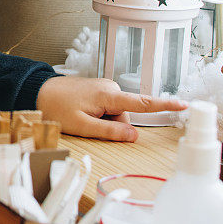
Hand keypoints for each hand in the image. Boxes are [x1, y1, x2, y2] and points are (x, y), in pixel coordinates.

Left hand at [35, 76, 187, 141]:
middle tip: (87, 123)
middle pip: (125, 116)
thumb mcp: (83, 126)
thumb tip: (134, 136)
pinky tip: (82, 111)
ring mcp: (104, 87)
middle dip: (112, 125)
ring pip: (116, 114)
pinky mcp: (99, 89)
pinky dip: (99, 114)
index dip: (165, 105)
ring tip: (81, 115)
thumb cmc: (56, 108)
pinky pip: (107, 108)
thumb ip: (110, 131)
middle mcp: (110, 87)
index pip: (142, 103)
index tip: (185, 104)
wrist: (37, 91)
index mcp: (108, 95)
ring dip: (103, 120)